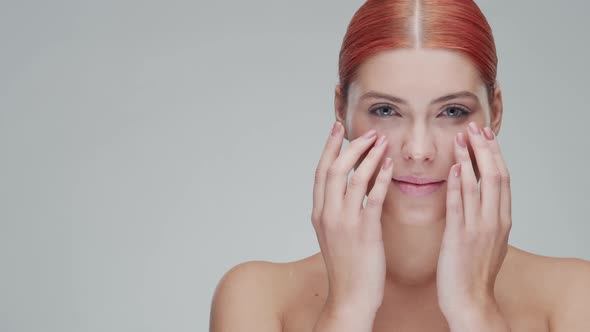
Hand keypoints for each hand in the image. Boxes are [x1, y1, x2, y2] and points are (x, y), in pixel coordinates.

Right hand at [311, 122, 392, 316]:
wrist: (350, 296)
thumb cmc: (347, 267)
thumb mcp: (334, 235)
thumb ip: (337, 211)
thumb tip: (348, 189)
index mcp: (319, 213)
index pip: (321, 171)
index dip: (330, 148)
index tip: (338, 129)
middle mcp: (328, 214)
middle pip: (333, 168)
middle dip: (350, 146)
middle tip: (367, 132)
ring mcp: (344, 222)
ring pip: (352, 178)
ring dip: (368, 155)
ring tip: (382, 141)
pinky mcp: (364, 231)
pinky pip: (372, 196)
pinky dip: (380, 177)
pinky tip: (389, 164)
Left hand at [436, 122, 511, 320]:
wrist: (471, 300)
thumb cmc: (474, 271)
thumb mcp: (488, 240)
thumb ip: (485, 216)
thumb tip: (477, 193)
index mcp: (502, 220)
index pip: (502, 178)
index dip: (494, 154)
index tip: (485, 134)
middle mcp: (494, 221)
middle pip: (494, 175)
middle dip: (484, 149)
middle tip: (474, 127)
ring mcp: (478, 229)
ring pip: (477, 185)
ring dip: (469, 159)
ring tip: (461, 138)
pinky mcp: (459, 237)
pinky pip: (459, 206)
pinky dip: (457, 185)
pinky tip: (453, 168)